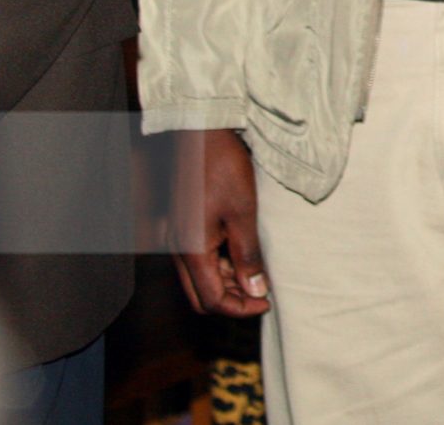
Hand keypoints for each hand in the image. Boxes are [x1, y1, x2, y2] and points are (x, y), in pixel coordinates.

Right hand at [169, 129, 268, 315]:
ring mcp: (176, 239)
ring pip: (198, 280)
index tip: (267, 302)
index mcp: (191, 251)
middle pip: (200, 297)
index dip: (241, 309)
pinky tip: (241, 255)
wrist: (201, 134)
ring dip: (226, 284)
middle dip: (231, 302)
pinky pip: (197, 261)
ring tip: (257, 274)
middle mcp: (177, 250)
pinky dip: (219, 267)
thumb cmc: (223, 168)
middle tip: (262, 293)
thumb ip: (248, 256)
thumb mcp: (244, 213)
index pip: (212, 301)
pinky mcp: (181, 228)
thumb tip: (256, 291)